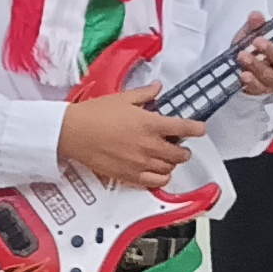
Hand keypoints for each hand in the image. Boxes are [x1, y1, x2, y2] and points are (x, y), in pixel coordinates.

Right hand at [58, 86, 202, 190]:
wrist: (72, 133)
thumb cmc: (94, 115)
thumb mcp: (122, 98)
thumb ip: (144, 94)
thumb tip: (157, 88)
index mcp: (150, 124)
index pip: (184, 128)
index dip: (196, 129)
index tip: (200, 129)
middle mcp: (149, 146)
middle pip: (180, 154)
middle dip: (184, 149)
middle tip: (180, 145)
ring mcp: (140, 163)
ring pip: (169, 169)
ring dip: (172, 163)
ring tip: (168, 158)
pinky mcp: (129, 175)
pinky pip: (155, 182)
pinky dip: (161, 178)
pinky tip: (158, 172)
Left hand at [230, 14, 272, 98]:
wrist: (237, 66)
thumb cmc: (253, 48)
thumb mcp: (252, 32)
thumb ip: (255, 24)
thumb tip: (256, 16)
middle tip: (258, 41)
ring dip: (258, 66)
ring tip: (243, 55)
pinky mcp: (263, 90)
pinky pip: (260, 88)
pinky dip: (252, 82)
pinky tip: (244, 74)